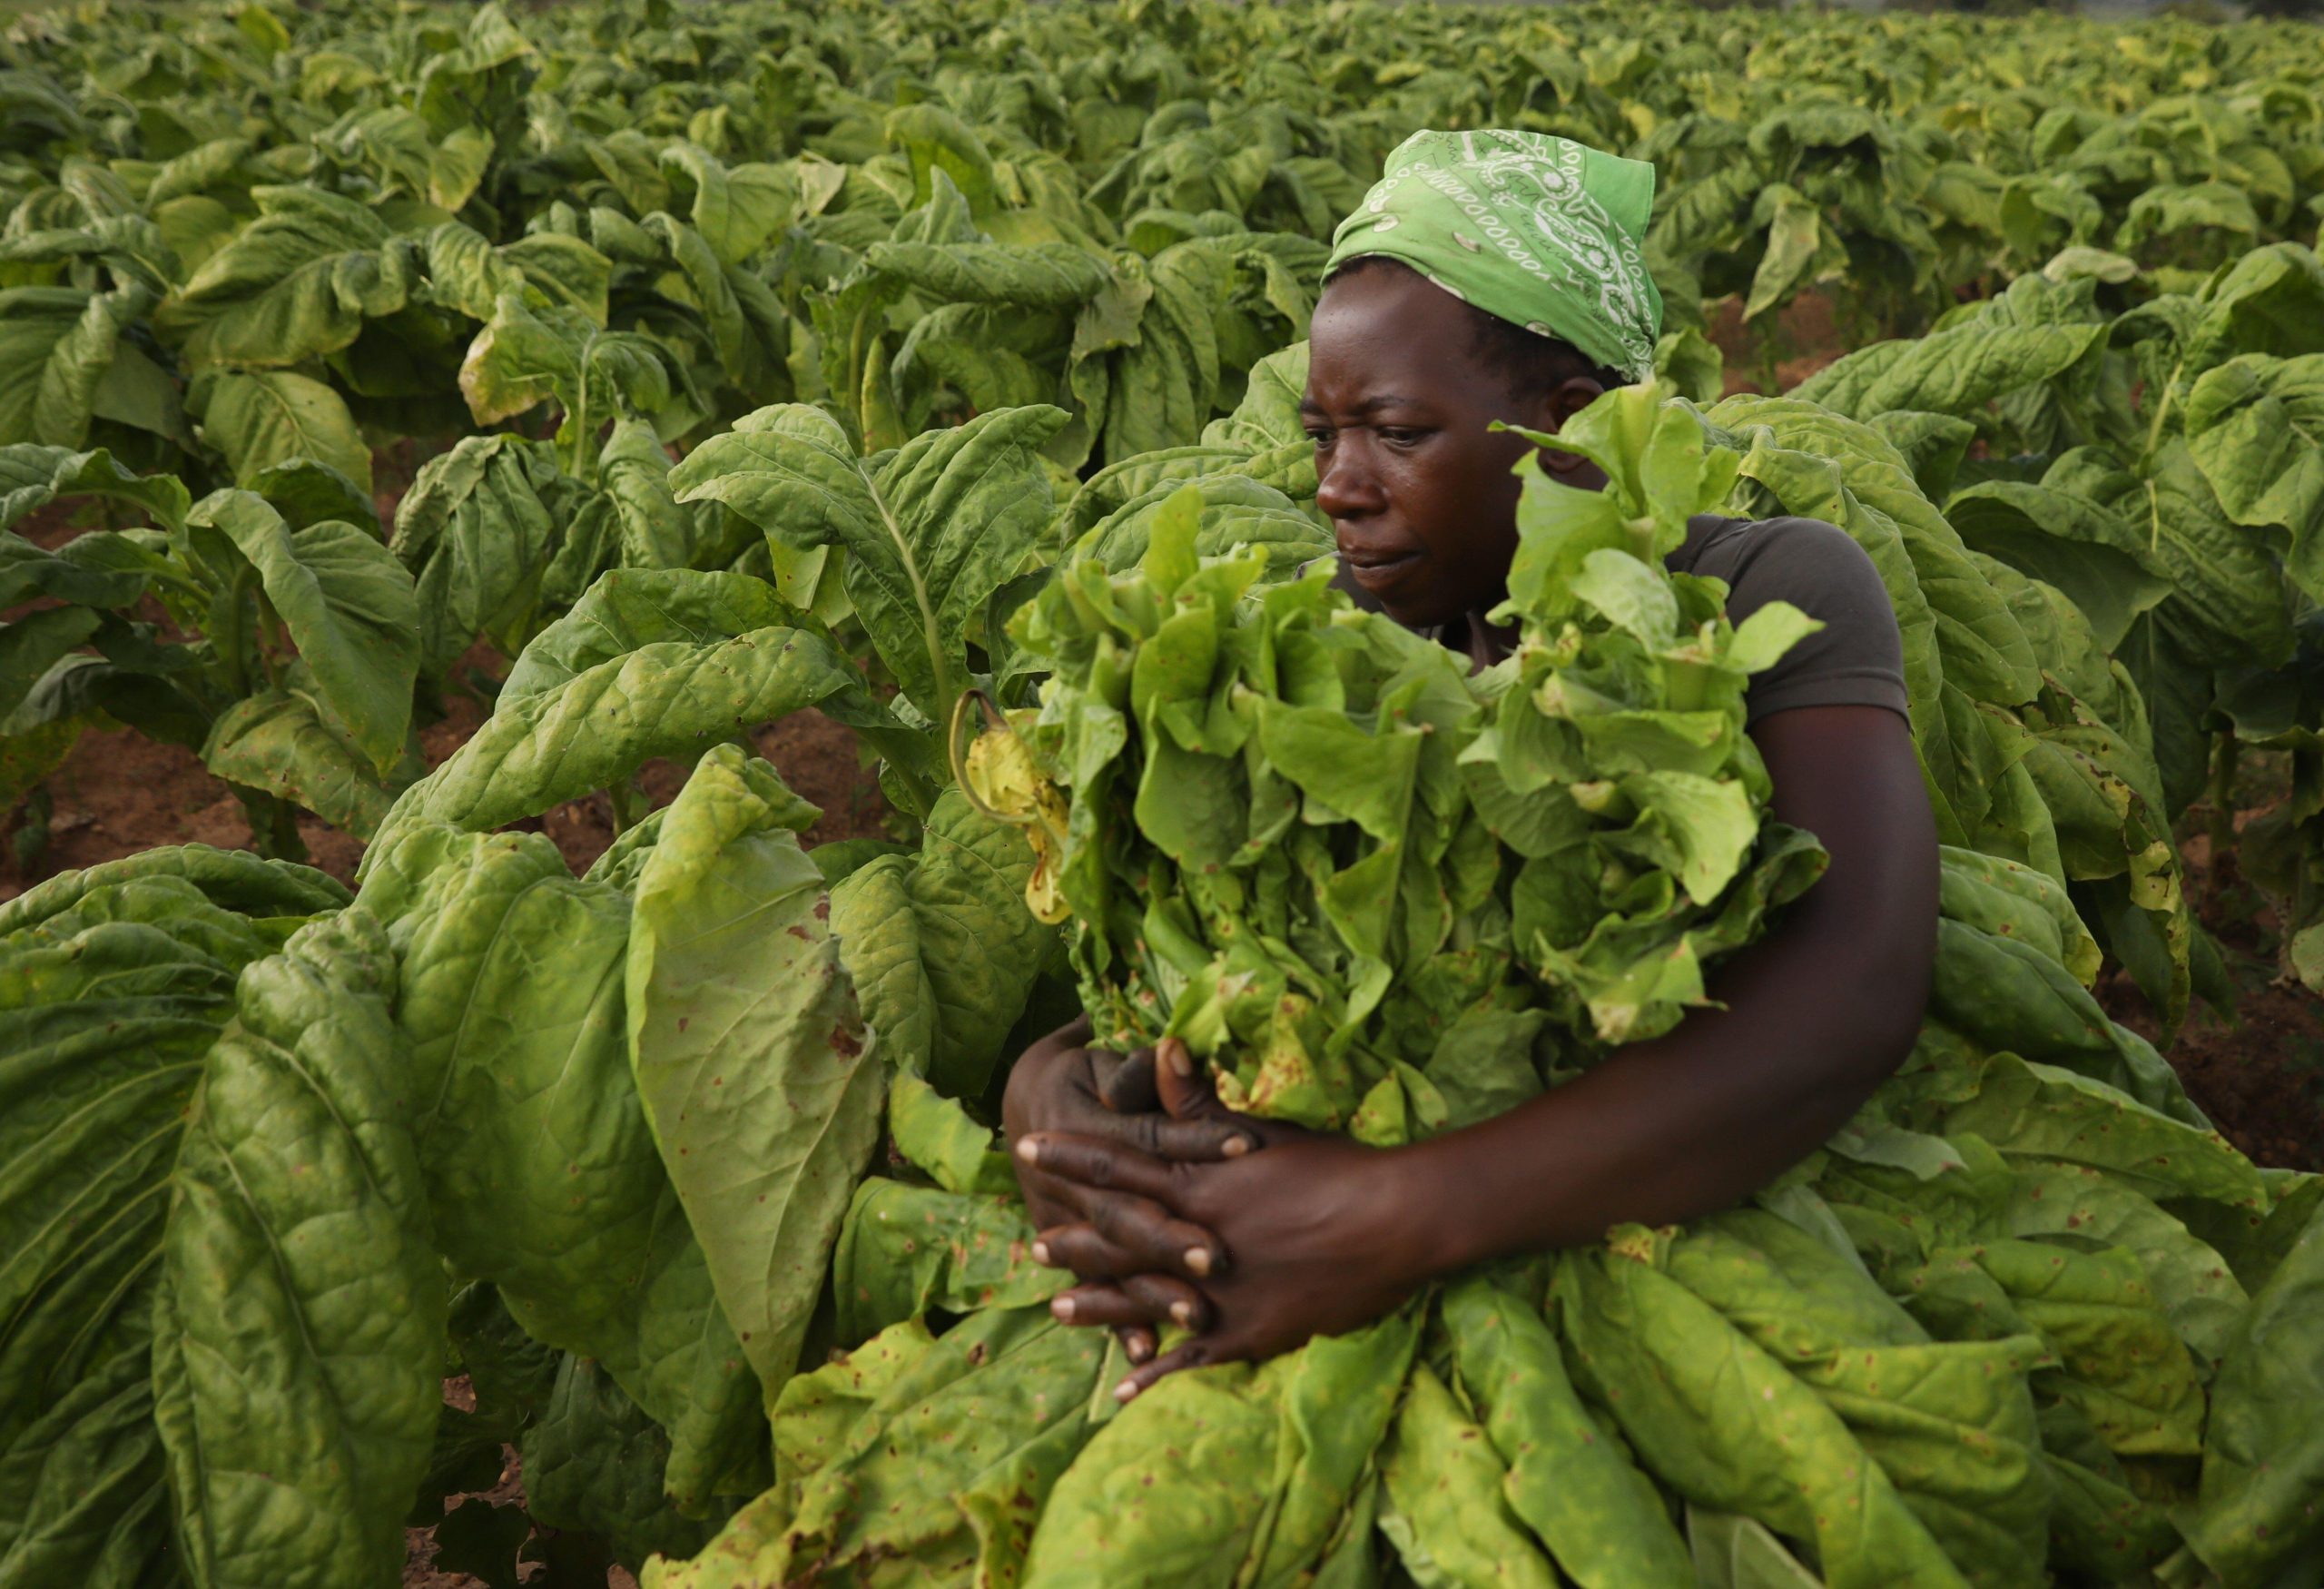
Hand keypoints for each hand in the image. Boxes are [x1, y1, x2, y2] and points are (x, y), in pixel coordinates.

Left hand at [1021, 1051, 1441, 1401]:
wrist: (1393, 1219)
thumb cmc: (1334, 1165)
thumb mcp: (1263, 1127)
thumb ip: (1200, 1098)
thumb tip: (1159, 1047)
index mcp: (1196, 1182)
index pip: (1116, 1163)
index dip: (1070, 1154)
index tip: (1027, 1146)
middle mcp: (1193, 1239)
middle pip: (1119, 1239)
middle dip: (1075, 1241)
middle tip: (1033, 1248)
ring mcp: (1218, 1292)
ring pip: (1142, 1300)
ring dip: (1098, 1305)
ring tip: (1057, 1310)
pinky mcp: (1248, 1332)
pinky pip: (1189, 1356)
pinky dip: (1154, 1370)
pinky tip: (1123, 1388)